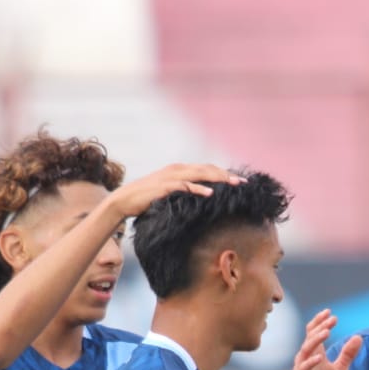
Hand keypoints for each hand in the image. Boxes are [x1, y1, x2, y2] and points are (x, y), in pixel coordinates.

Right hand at [108, 163, 243, 218]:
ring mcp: (170, 177)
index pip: (207, 168)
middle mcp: (177, 169)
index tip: (240, 182)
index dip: (224, 173)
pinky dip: (198, 189)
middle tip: (244, 183)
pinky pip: (184, 186)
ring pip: (199, 174)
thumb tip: (200, 200)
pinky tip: (211, 193)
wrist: (124, 201)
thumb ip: (184, 192)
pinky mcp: (163, 187)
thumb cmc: (147, 199)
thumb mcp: (169, 193)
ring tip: (234, 184)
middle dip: (227, 175)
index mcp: (180, 170)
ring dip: (218, 178)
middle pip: (207, 169)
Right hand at [290, 310, 361, 369]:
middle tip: (332, 319)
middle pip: (309, 338)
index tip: (331, 313)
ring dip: (315, 340)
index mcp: (314, 355)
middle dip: (320, 327)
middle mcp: (305, 360)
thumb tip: (358, 336)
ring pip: (305, 351)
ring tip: (326, 331)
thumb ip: (347, 355)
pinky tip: (320, 357)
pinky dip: (311, 362)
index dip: (320, 322)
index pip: (313, 333)